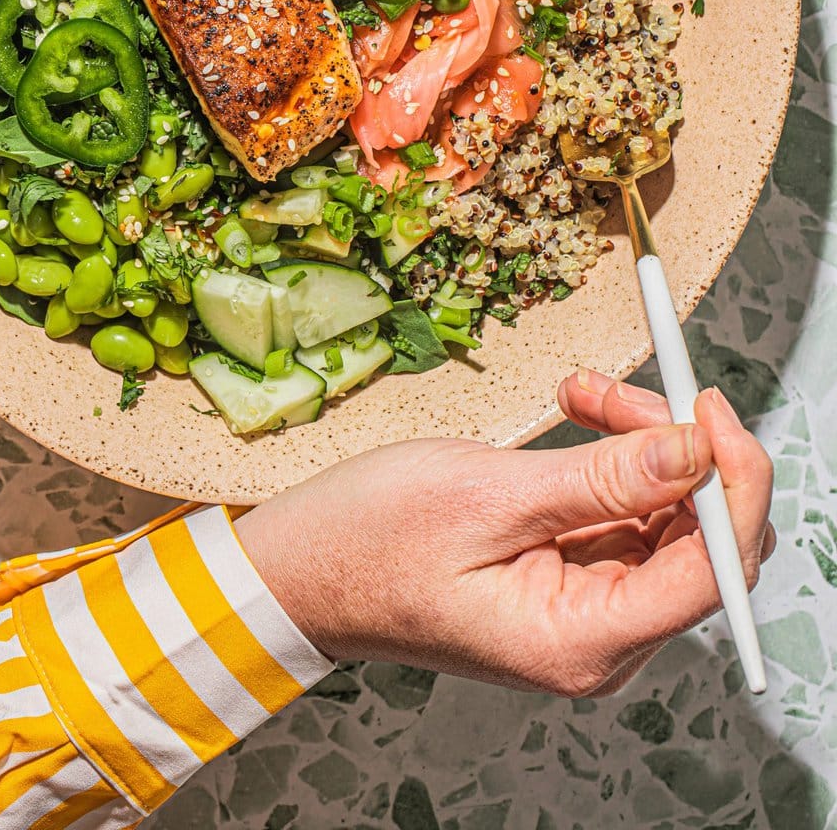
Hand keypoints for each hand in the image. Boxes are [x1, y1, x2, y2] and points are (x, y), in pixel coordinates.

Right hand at [236, 371, 773, 696]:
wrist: (300, 569)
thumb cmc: (367, 545)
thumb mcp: (487, 495)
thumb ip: (603, 478)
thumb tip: (695, 451)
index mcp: (582, 641)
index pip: (712, 572)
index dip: (731, 484)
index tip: (710, 410)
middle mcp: (598, 636)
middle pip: (698, 540)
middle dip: (678, 452)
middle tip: (624, 389)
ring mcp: (583, 606)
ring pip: (665, 516)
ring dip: (639, 443)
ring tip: (582, 393)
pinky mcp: (565, 574)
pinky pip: (622, 512)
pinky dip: (611, 456)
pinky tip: (578, 413)